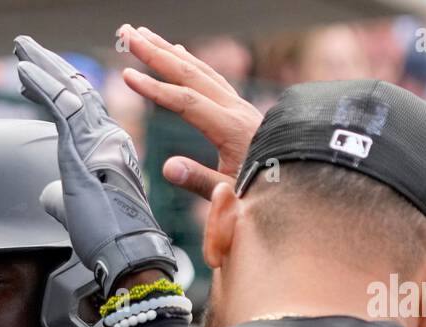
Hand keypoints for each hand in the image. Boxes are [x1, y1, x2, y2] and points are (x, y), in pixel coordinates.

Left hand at [14, 35, 174, 295]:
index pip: (81, 108)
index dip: (59, 87)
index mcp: (109, 149)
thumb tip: (47, 195)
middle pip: (76, 91)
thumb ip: (61, 198)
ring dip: (42, 68)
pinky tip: (24, 72)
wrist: (128, 255)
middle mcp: (108, 137)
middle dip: (50, 66)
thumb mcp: (77, 212)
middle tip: (27, 47)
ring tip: (22, 50)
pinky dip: (41, 86)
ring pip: (69, 92)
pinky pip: (61, 108)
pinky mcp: (85, 150)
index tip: (36, 75)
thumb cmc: (109, 239)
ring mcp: (98, 141)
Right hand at [119, 25, 261, 200]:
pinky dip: (189, 61)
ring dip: (168, 51)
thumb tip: (169, 168)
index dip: (155, 88)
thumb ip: (199, 180)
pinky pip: (210, 77)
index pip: (186, 101)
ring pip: (199, 70)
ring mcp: (238, 105)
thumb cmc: (264, 191)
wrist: (298, 182)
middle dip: (156, 53)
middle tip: (128, 34)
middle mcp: (235, 109)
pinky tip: (177, 52)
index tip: (127, 76)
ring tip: (143, 36)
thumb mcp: (231, 192)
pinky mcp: (239, 108)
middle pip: (190, 73)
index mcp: (231, 128)